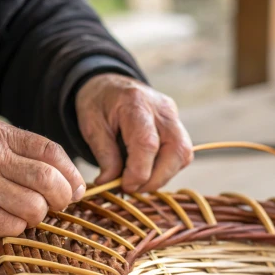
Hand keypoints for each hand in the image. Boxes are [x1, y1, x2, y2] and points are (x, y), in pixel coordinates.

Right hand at [0, 120, 85, 235]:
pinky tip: (5, 221)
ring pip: (33, 207)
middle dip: (61, 198)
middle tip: (57, 206)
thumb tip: (71, 182)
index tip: (77, 189)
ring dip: (37, 217)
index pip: (50, 151)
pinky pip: (11, 226)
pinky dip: (16, 228)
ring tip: (26, 214)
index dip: (71, 173)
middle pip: (47, 180)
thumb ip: (25, 157)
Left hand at [75, 73, 192, 192]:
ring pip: (183, 155)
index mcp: (135, 103)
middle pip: (176, 151)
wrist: (110, 86)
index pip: (147, 144)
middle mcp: (162, 109)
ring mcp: (174, 116)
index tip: (125, 186)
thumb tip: (110, 183)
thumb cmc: (99, 104)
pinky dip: (166, 169)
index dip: (139, 172)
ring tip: (138, 181)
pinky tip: (148, 171)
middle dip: (156, 179)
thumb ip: (104, 155)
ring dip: (162, 176)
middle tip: (132, 188)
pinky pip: (182, 154)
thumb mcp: (91, 126)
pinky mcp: (178, 125)